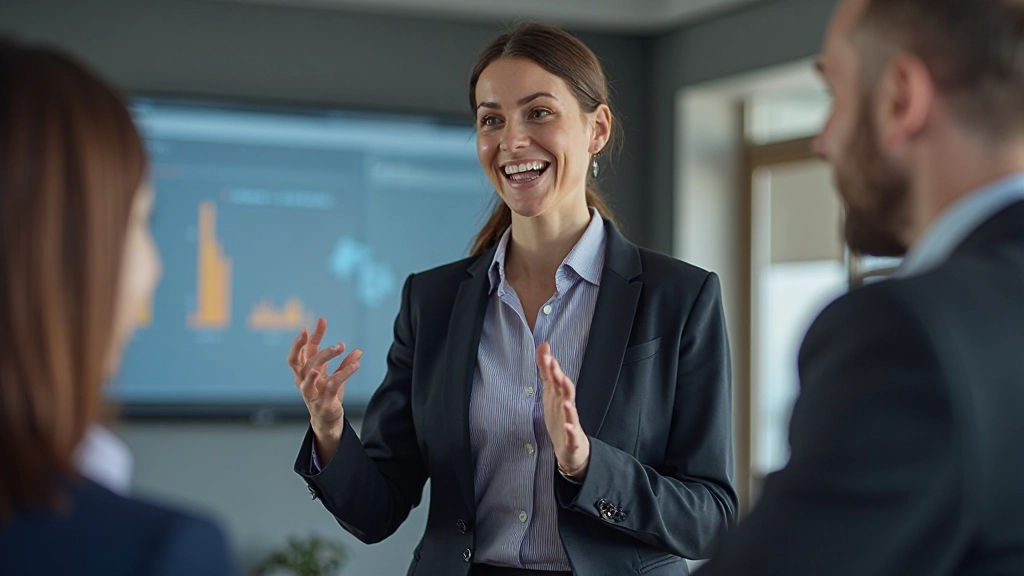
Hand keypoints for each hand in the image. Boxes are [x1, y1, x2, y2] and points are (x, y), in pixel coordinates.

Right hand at [286, 317, 361, 459]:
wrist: (327, 421)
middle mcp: (304, 380)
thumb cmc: (328, 396)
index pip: (304, 350)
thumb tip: (358, 351)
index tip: (321, 321)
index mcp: (305, 371)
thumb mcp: (335, 377)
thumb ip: (345, 364)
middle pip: (305, 359)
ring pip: (311, 372)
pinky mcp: (322, 401)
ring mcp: (311, 391)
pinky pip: (332, 384)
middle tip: (337, 338)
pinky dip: (344, 373)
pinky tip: (356, 365)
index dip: (310, 336)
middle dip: (318, 346)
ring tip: (339, 347)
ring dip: (323, 358)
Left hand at [537, 342, 589, 479]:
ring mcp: (570, 423)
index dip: (551, 368)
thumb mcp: (550, 392)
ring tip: (566, 401)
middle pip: (565, 393)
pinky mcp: (572, 439)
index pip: (556, 380)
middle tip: (556, 370)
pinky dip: (570, 431)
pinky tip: (568, 427)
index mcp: (560, 396)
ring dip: (569, 407)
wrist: (570, 447)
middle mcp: (566, 407)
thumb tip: (543, 346)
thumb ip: (546, 370)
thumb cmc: (560, 416)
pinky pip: (572, 435)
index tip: (547, 353)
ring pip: (571, 413)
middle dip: (562, 382)